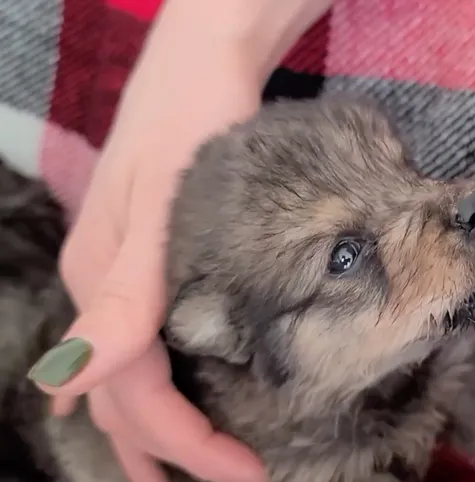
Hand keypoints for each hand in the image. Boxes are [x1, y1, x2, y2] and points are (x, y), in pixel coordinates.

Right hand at [26, 1, 331, 480]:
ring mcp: (123, 269)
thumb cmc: (194, 118)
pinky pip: (137, 336)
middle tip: (233, 481)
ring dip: (147, 426)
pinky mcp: (152, 253)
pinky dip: (147, 380)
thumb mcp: (162, 204)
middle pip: (125, 392)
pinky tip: (150, 395)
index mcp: (105, 282)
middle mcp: (104, 284)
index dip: (187, 443)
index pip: (138, 391)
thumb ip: (123, 294)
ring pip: (124, 370)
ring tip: (173, 468)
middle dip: (173, 448)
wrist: (206, 58)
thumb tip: (66, 383)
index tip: (246, 474)